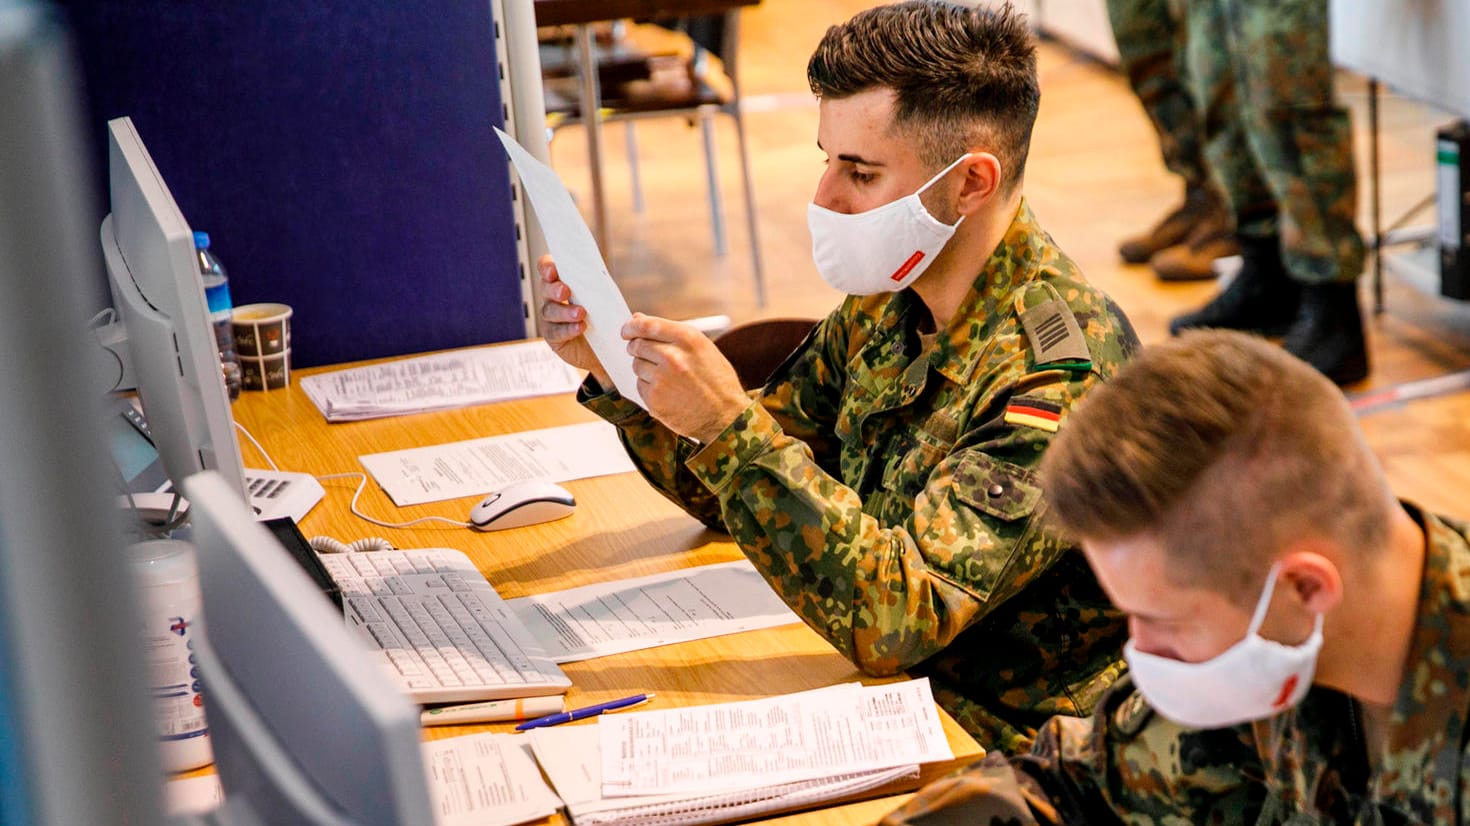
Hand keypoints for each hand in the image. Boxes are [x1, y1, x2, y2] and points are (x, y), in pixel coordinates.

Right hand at [537, 255, 611, 388]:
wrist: (602, 352)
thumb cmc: (604, 323)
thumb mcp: (611, 310)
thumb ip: (620, 308)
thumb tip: (636, 316)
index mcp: (565, 283)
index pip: (548, 269)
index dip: (547, 266)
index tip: (553, 270)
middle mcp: (554, 299)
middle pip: (546, 288)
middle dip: (554, 288)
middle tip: (566, 291)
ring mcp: (551, 318)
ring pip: (549, 310)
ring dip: (564, 311)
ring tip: (581, 314)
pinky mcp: (553, 337)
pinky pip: (555, 331)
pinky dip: (567, 329)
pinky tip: (580, 328)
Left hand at [623, 313, 750, 442]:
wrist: (726, 417)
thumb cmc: (717, 381)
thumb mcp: (702, 349)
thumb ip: (670, 333)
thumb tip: (638, 319)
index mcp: (688, 339)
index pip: (647, 325)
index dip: (632, 326)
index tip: (627, 330)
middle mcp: (673, 357)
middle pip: (637, 345)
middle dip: (638, 349)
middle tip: (649, 356)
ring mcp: (662, 380)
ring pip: (637, 366)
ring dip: (646, 370)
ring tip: (668, 379)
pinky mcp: (654, 400)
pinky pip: (640, 386)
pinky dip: (649, 388)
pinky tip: (668, 393)